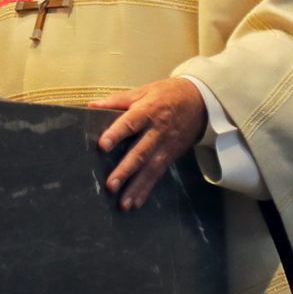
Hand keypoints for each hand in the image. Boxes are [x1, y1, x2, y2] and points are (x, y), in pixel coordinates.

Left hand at [89, 78, 205, 210]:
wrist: (200, 102)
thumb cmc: (167, 94)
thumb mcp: (143, 90)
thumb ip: (117, 100)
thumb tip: (91, 106)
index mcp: (148, 110)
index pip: (130, 122)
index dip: (116, 133)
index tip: (102, 145)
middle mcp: (157, 131)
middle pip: (140, 152)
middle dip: (125, 170)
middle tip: (111, 185)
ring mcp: (165, 145)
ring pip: (150, 168)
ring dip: (136, 187)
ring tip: (123, 203)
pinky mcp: (170, 156)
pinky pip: (158, 174)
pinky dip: (147, 189)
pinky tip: (136, 202)